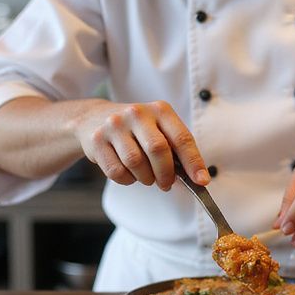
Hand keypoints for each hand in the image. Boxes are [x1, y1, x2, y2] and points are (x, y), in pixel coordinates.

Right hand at [72, 99, 208, 189]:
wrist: (93, 118)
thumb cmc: (135, 129)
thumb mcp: (158, 128)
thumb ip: (175, 149)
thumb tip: (196, 178)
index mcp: (160, 110)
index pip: (181, 138)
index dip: (193, 162)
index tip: (201, 181)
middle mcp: (137, 113)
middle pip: (158, 150)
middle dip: (166, 174)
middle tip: (166, 184)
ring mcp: (115, 125)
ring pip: (135, 162)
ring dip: (145, 178)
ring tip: (146, 177)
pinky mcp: (97, 140)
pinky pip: (116, 171)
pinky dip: (127, 180)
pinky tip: (129, 174)